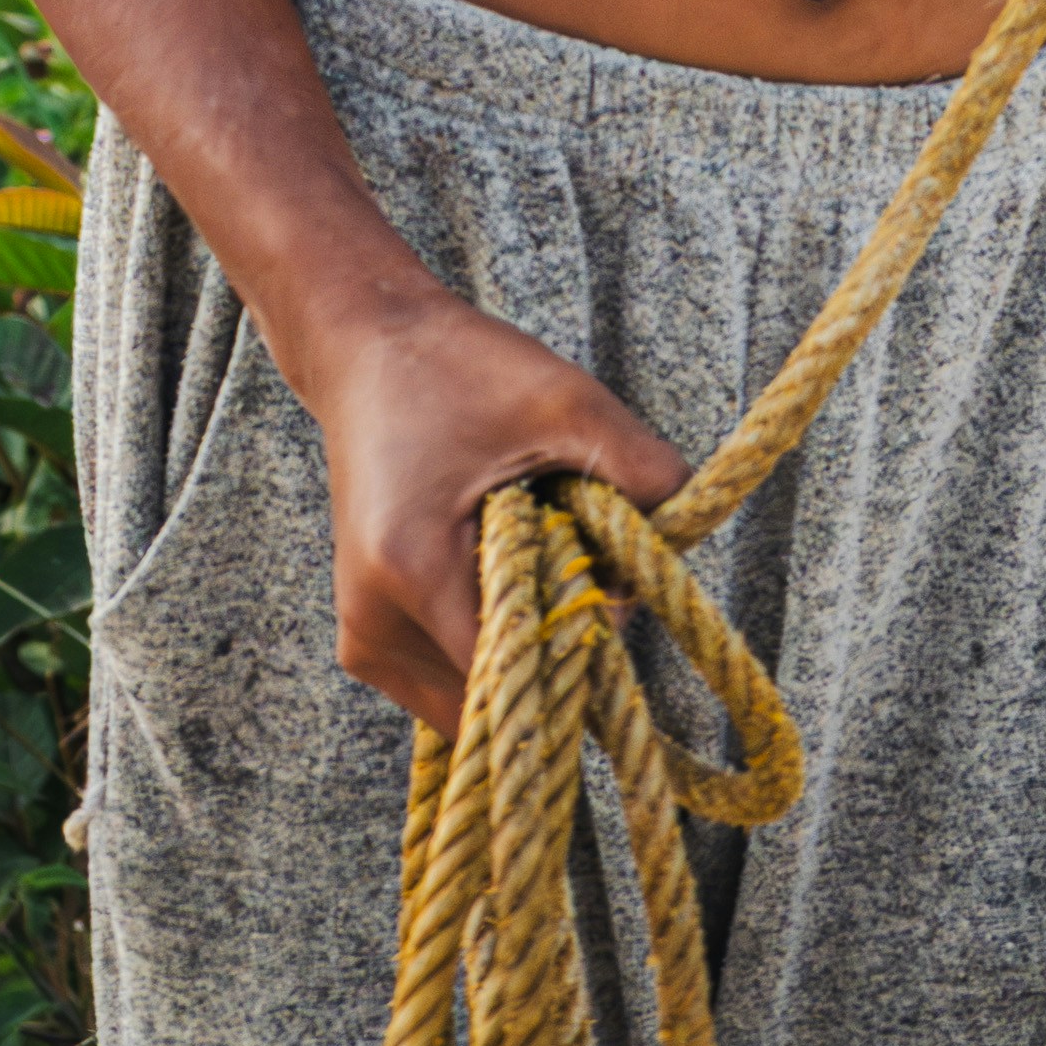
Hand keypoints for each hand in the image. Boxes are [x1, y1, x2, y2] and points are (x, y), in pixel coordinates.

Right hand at [315, 290, 681, 738]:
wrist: (366, 345)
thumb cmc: (460, 367)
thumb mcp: (564, 401)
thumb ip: (642, 467)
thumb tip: (681, 543)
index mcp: (412, 568)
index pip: (517, 678)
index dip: (577, 643)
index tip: (604, 586)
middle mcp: (376, 621)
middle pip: (500, 696)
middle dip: (554, 645)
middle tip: (570, 559)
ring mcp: (364, 638)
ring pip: (476, 701)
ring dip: (519, 650)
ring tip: (522, 555)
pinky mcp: (365, 639)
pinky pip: (448, 682)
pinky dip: (487, 643)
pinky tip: (490, 570)